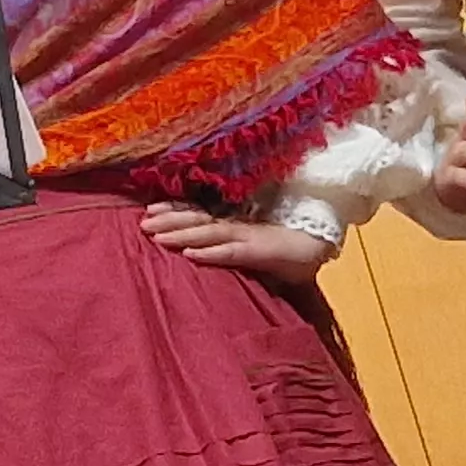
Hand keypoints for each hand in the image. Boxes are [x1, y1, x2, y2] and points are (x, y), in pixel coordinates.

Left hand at [139, 206, 334, 286]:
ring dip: (182, 232)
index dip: (174, 212)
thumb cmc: (287, 251)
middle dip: (169, 220)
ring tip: (157, 237)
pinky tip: (191, 254)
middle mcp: (238, 225)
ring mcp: (249, 236)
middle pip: (198, 219)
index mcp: (234, 223)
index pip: (199, 214)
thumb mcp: (252, 249)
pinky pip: (233, 252)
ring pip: (210, 231)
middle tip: (142, 223)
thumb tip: (200, 253)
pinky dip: (211, 252)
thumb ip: (230, 249)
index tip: (148, 212)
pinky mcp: (262, 251)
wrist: (322, 247)